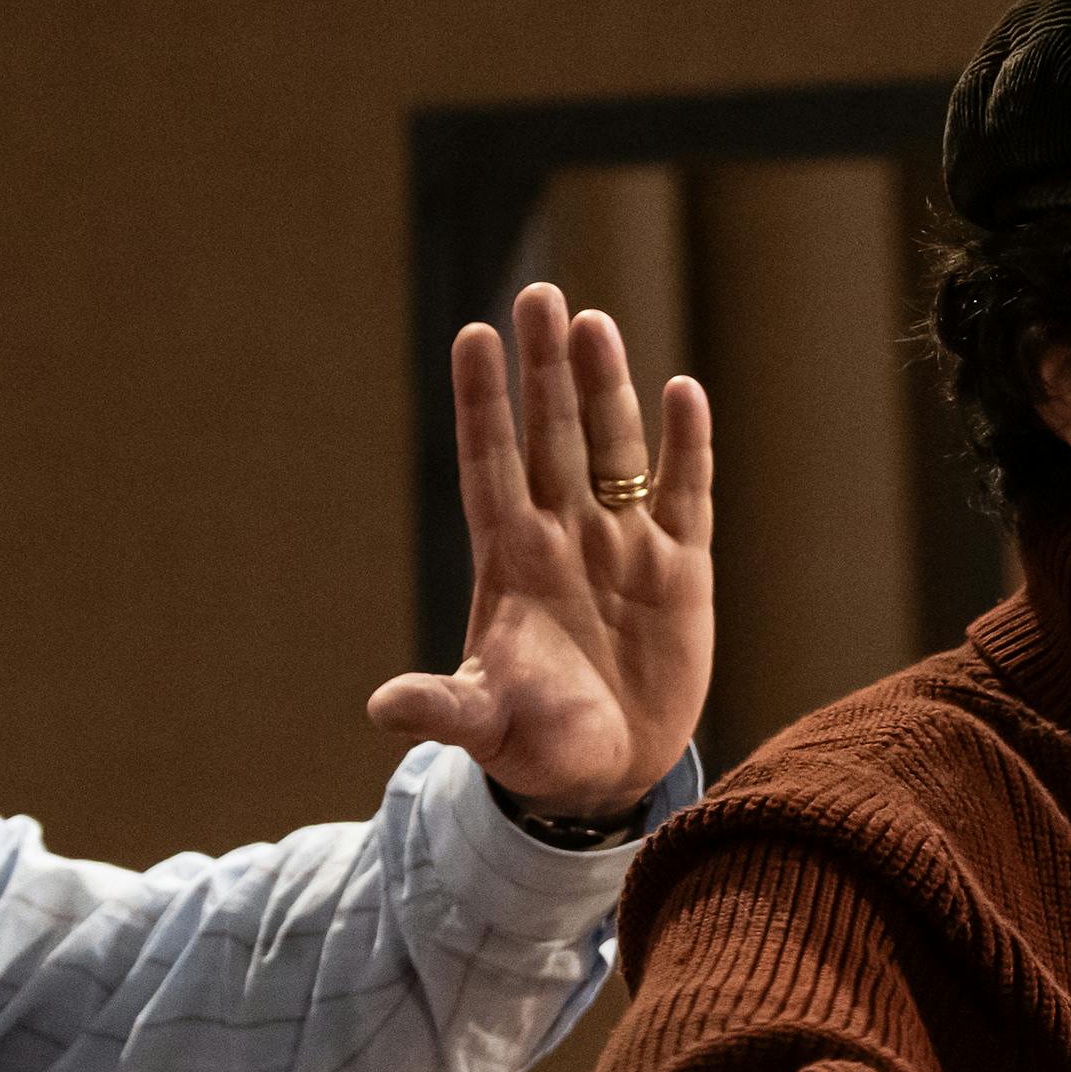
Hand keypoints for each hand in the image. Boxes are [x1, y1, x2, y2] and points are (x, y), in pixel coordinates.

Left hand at [364, 282, 715, 826]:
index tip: (472, 336)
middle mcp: (565, 538)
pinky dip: (688, 446)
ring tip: (595, 325)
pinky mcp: (680, 570)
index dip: (483, 403)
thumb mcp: (487, 727)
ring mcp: (623, 547)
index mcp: (512, 563)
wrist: (607, 776)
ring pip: (615, 450)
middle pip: (552, 436)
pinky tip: (683, 393)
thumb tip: (382, 707)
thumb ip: (445, 708)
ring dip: (607, 388)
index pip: (491, 465)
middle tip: (541, 296)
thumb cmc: (536, 747)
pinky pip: (686, 494)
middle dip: (546, 369)